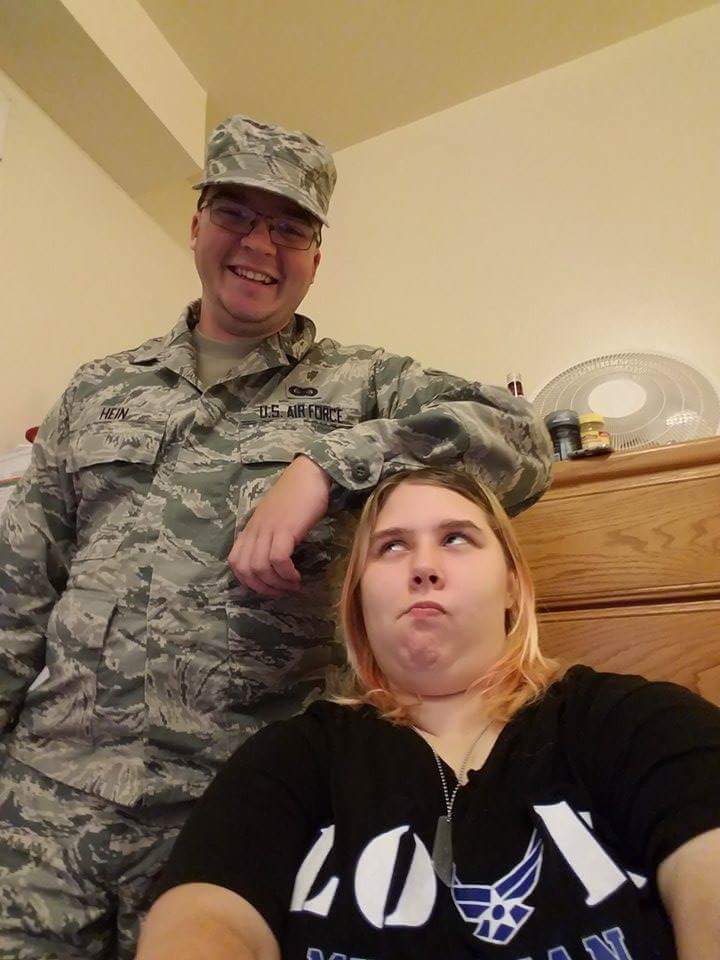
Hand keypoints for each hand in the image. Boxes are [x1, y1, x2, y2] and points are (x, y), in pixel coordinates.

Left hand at [229, 455, 330, 596]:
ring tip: (292, 585)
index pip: (235, 562)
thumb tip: (273, 560)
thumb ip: (268, 535)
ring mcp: (268, 529)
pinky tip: (296, 576)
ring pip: (259, 567)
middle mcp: (255, 530)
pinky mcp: (285, 528)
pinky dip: (286, 573)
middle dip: (262, 588)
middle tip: (281, 591)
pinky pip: (278, 559)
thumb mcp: (274, 518)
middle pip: (244, 569)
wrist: (309, 474)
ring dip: (276, 584)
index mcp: (250, 528)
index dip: (248, 582)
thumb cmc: (296, 495)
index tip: (268, 587)